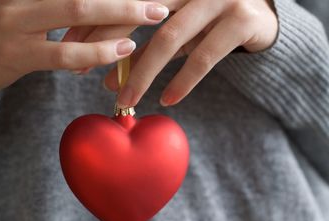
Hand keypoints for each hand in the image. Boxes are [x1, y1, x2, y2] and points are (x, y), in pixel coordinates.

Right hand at [0, 0, 168, 118]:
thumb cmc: (0, 27)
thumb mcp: (23, 1)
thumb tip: (98, 1)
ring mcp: (15, 20)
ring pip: (77, 11)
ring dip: (120, 13)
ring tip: (153, 16)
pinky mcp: (17, 53)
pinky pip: (65, 52)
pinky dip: (98, 51)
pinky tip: (122, 50)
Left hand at [67, 0, 277, 106]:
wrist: (262, 18)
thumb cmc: (207, 23)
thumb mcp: (172, 30)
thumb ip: (143, 47)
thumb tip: (105, 79)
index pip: (122, 0)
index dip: (92, 23)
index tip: (69, 48)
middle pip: (138, 13)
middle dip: (106, 44)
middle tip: (82, 73)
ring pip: (168, 38)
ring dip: (143, 73)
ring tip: (125, 100)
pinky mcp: (241, 20)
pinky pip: (204, 56)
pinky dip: (183, 81)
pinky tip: (167, 100)